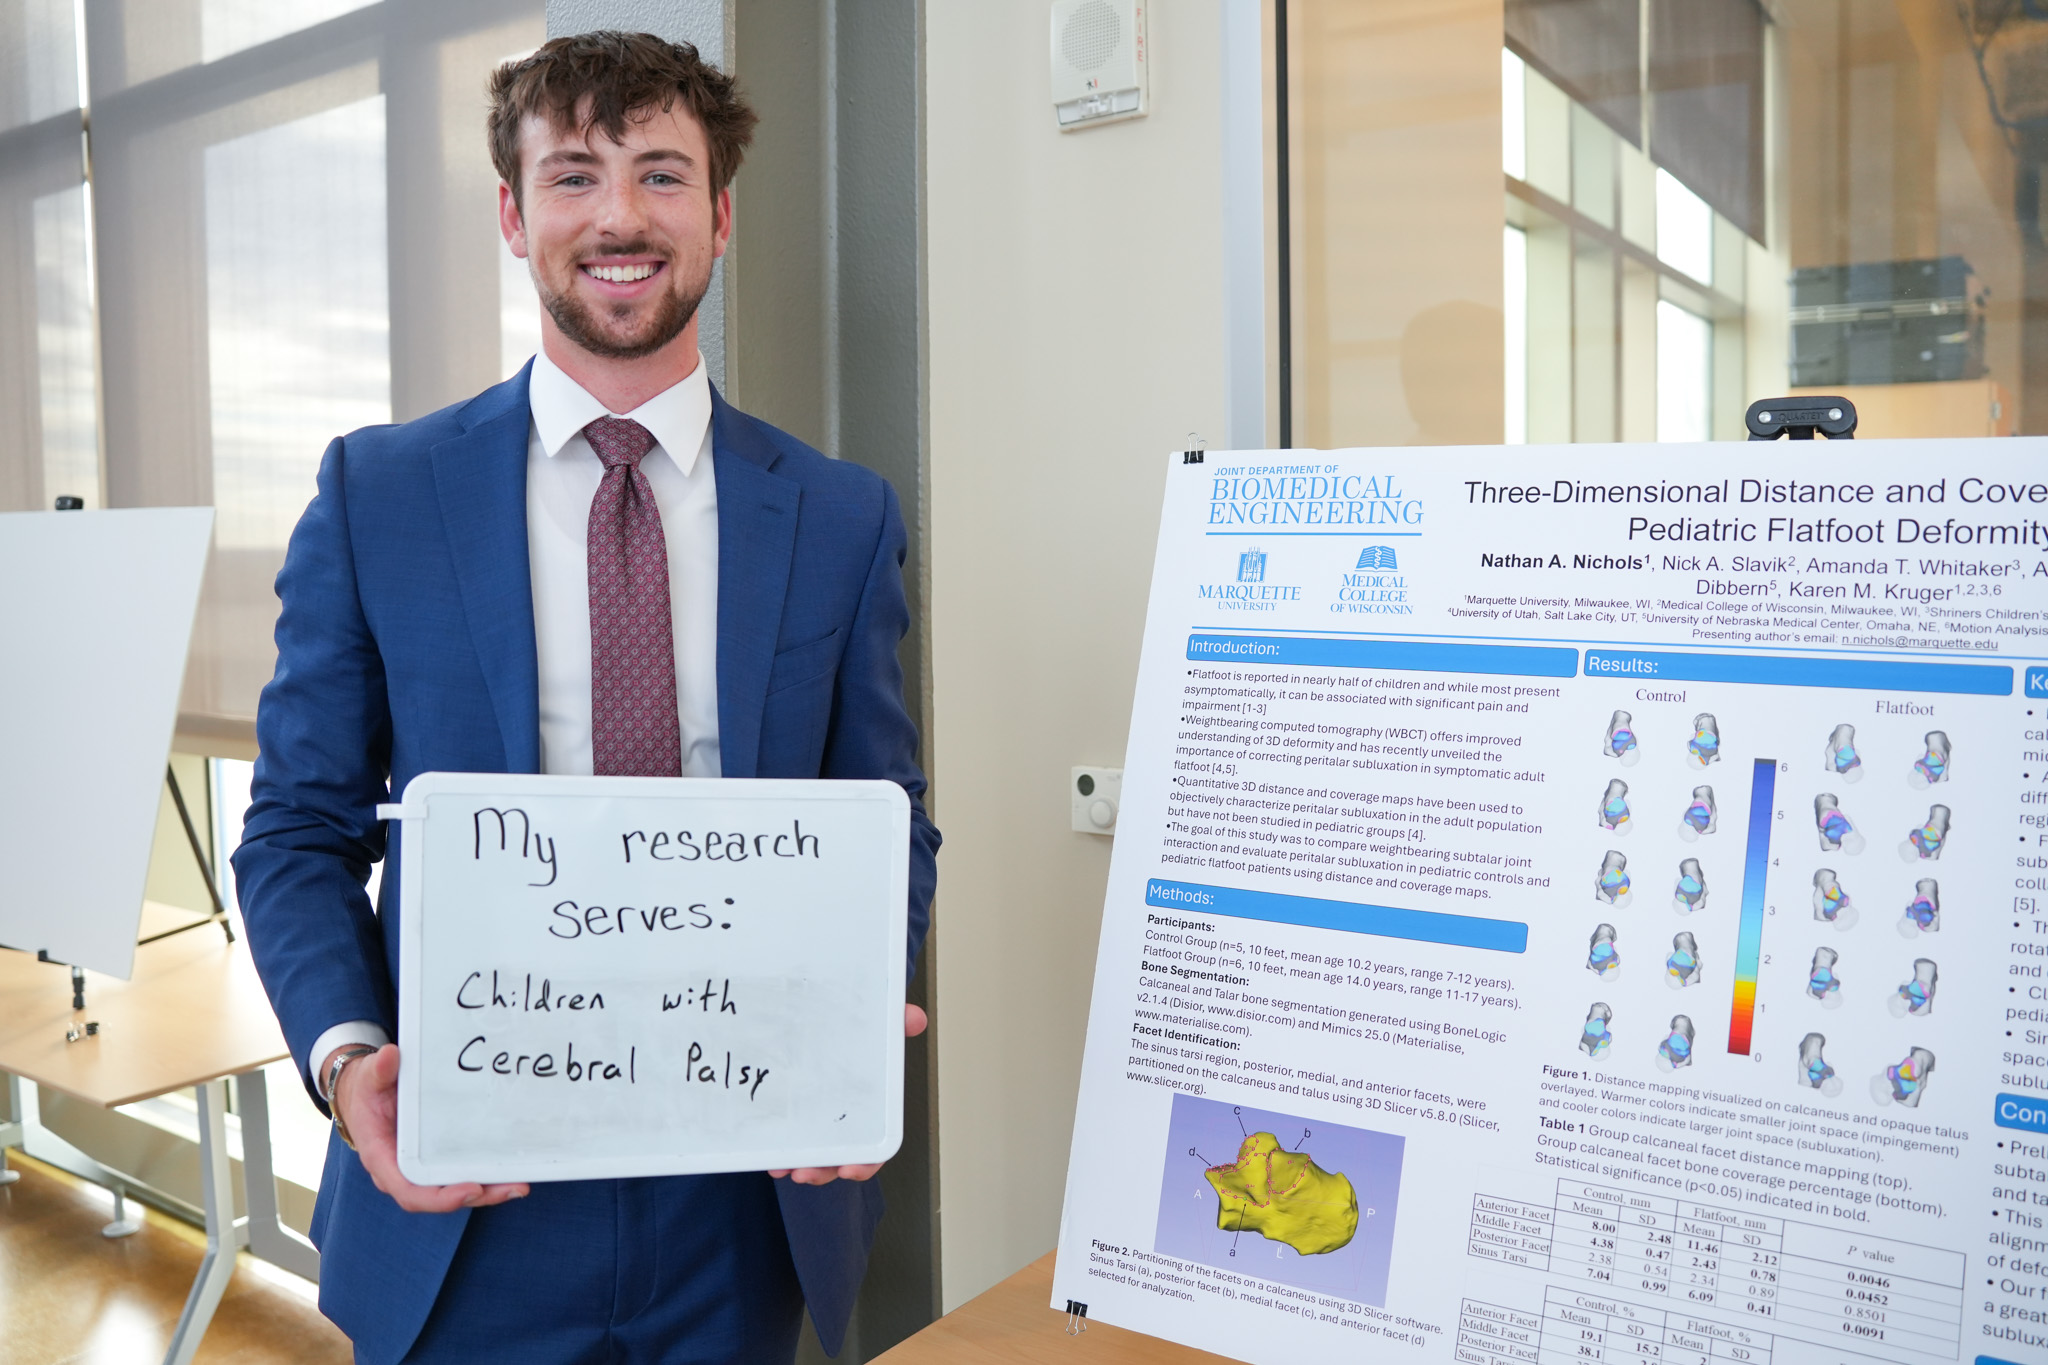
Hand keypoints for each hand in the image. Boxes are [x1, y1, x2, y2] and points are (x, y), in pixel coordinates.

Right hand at [328, 1043, 529, 1212]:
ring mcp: (419, 1168)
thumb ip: (378, 1070)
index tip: (471, 1190)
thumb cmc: (367, 1089)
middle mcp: (401, 1171)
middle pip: (439, 1196)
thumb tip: (390, 1055)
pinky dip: (482, 1176)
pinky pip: (457, 1174)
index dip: (440, 1197)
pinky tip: (509, 1171)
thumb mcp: (369, 1077)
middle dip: (477, 1196)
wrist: (365, 1093)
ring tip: (519, 1185)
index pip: (410, 1190)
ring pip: (452, 1189)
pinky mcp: (433, 1159)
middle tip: (513, 1187)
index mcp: (382, 1158)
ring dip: (487, 1190)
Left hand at [770, 1003, 926, 1186]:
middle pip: (840, 1157)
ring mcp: (816, 1119)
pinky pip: (788, 1142)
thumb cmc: (852, 1034)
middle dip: (824, 1171)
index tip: (851, 1169)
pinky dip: (779, 1152)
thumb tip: (914, 1018)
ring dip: (799, 1165)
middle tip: (807, 1172)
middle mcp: (844, 1118)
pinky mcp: (792, 1117)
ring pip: (813, 1155)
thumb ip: (896, 1021)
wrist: (812, 1012)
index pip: (875, 1144)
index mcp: (869, 1105)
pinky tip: (769, 1155)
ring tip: (783, 1167)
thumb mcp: (875, 1025)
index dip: (866, 1161)